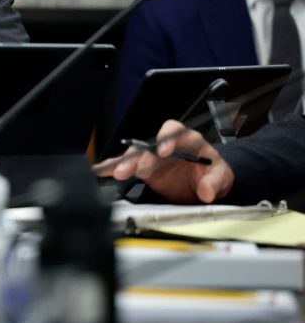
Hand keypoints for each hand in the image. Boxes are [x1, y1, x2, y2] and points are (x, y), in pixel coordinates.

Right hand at [92, 119, 233, 202]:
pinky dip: (113, 167)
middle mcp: (166, 145)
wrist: (205, 184)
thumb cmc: (213, 173)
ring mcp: (152, 157)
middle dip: (141, 156)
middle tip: (137, 169)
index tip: (164, 152)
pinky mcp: (142, 168)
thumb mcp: (222, 177)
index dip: (167, 139)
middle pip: (149, 144)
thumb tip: (206, 191)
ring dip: (125, 163)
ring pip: (135, 155)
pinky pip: (126, 165)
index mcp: (187, 140)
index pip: (174, 131)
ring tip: (117, 173)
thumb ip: (214, 182)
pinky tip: (101, 170)